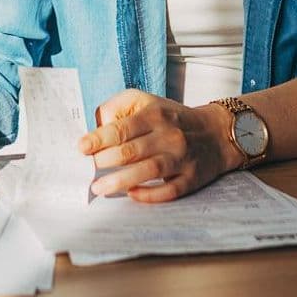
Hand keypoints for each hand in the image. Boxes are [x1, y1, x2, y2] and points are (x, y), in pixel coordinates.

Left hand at [78, 89, 238, 202]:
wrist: (215, 133)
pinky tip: (131, 195)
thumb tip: (97, 126)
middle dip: (105, 161)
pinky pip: (169, 190)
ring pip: (149, 170)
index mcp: (155, 114)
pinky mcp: (191, 178)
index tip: (81, 147)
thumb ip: (119, 108)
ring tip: (99, 187)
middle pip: (132, 150)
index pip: (122, 127)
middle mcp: (169, 135)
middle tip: (88, 169)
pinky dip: (149, 194)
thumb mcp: (146, 101)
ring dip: (121, 180)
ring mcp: (182, 158)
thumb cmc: (170, 118)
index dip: (99, 138)